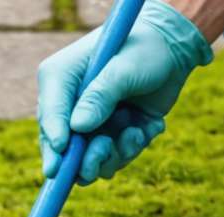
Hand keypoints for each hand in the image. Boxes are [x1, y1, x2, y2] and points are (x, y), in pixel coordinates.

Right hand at [37, 0, 211, 183]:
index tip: (60, 157)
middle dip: (80, 159)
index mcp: (61, 79)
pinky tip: (147, 128)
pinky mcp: (112, 135)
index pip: (50, 113)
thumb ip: (100, 96)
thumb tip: (78, 127)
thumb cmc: (145, 48)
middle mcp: (71, 104)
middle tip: (95, 162)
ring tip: (134, 135)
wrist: (174, 49)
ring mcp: (91, 123)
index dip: (54, 138)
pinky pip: (114, 158)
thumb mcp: (123, 68)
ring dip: (112, 156)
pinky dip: (131, 149)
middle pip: (62, 145)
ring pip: (88, 159)